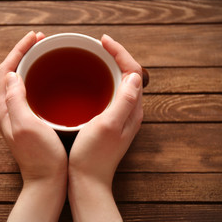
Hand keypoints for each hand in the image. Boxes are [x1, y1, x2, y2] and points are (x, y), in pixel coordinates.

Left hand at [0, 31, 67, 221]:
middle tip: (40, 41)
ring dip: (29, 63)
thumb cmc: (40, 156)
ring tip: (44, 53)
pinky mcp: (27, 118)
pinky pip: (27, 91)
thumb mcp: (25, 125)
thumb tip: (12, 73)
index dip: (19, 49)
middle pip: (10, 72)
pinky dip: (36, 78)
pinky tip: (49, 77)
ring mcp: (16, 114)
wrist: (47, 180)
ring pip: (18, 80)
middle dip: (23, 52)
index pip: (6, 69)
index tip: (35, 37)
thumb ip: (15, 98)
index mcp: (3, 107)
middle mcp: (6, 109)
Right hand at [68, 34, 142, 221]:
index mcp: (132, 109)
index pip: (133, 72)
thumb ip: (124, 100)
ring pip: (120, 83)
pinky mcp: (109, 121)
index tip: (104, 41)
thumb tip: (134, 75)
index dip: (121, 53)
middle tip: (101, 45)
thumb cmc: (94, 156)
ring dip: (110, 67)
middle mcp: (130, 111)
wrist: (86, 180)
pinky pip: (110, 93)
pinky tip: (90, 80)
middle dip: (117, 56)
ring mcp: (120, 116)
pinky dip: (103, 80)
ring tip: (96, 56)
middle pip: (129, 75)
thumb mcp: (108, 125)